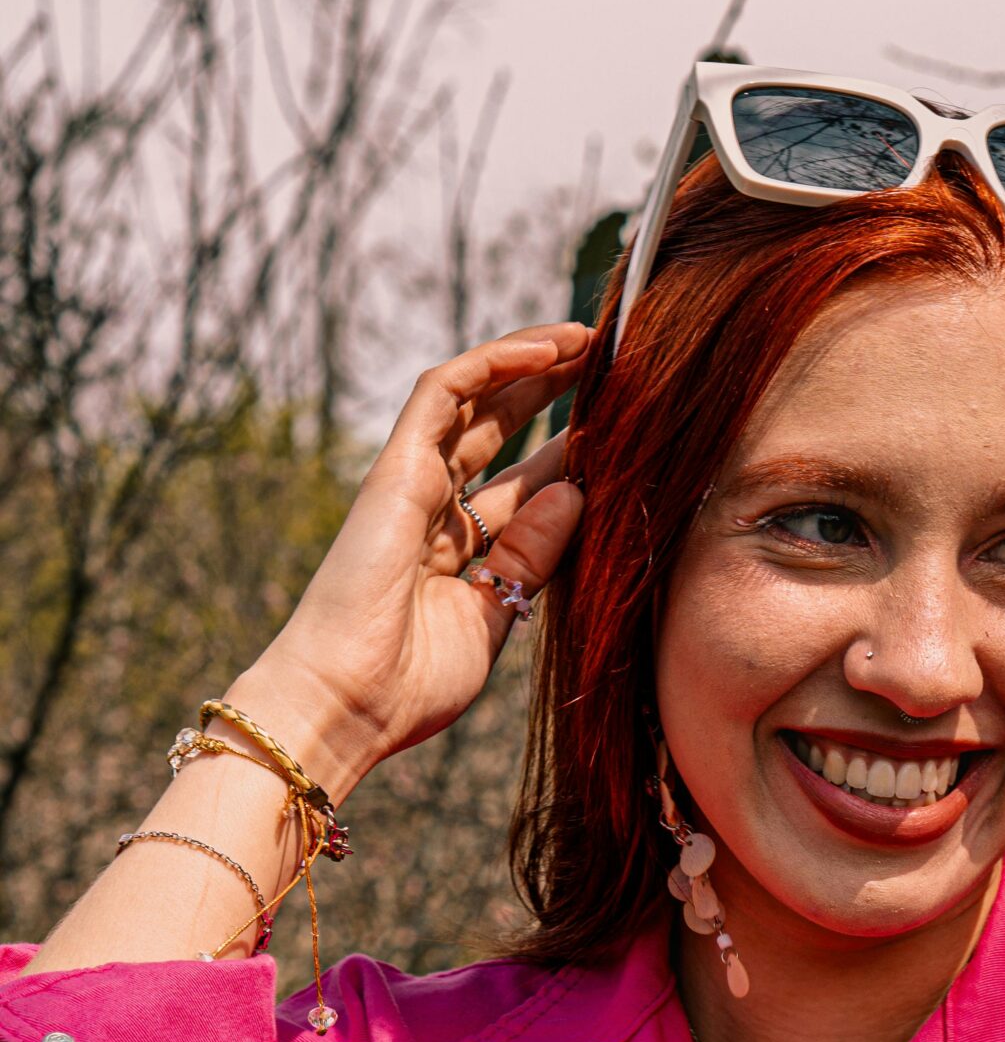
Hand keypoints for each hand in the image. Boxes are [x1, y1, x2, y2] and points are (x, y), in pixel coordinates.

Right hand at [224, 325, 590, 800]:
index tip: (617, 434)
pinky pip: (444, 392)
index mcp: (456, 551)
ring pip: (473, 397)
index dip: (564, 454)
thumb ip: (535, 554)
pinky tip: (549, 348)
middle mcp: (432, 509)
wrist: (350, 702)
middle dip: (548, 393)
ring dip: (529, 362)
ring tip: (585, 338)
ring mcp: (411, 484)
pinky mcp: (395, 467)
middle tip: (605, 366)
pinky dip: (494, 362)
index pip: (519, 486)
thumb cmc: (412, 682)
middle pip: (496, 430)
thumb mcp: (498, 612)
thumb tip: (576, 492)